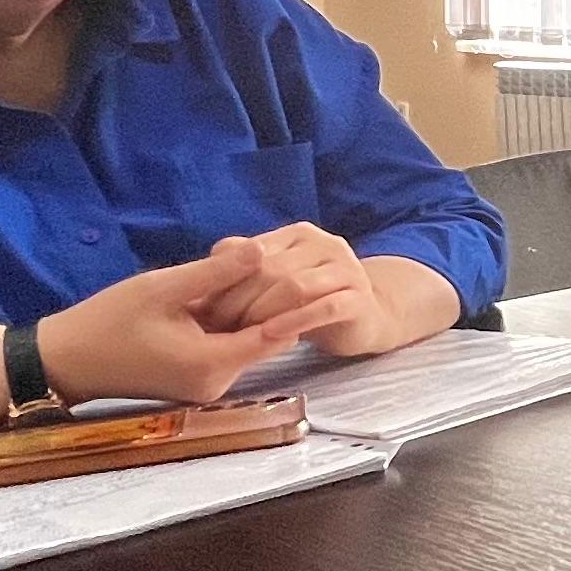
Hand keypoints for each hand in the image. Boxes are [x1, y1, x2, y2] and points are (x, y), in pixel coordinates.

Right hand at [37, 241, 341, 406]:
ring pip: (246, 340)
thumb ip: (215, 272)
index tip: (337, 288)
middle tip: (305, 265)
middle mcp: (216, 382)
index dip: (308, 308)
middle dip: (281, 303)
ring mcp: (206, 384)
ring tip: (269, 272)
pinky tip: (231, 292)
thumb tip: (261, 251)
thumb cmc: (107, 322)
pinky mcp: (194, 378)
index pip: (277, 334)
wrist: (65, 361)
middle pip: (265, 336)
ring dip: (254, 309)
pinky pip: (227, 346)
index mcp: (213, 364)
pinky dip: (234, 321)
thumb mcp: (163, 288)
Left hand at [194, 222, 419, 357]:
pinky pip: (324, 308)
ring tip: (242, 335)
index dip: (224, 281)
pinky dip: (295, 321)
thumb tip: (203, 269)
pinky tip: (273, 336)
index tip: (204, 308)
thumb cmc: (311, 300)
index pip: (252, 253)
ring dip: (263, 312)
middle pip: (271, 269)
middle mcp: (325, 244)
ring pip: (296, 286)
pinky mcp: (359, 299)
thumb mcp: (276, 280)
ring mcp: (346, 269)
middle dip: (238, 299)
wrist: (367, 318)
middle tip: (217, 327)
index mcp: (299, 234)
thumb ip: (245, 269)